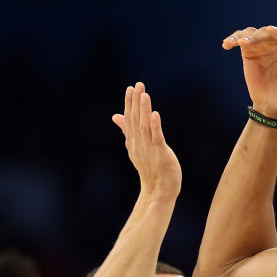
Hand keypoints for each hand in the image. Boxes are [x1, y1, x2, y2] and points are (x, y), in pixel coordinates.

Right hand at [112, 82, 180, 196]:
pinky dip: (155, 127)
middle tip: (137, 85)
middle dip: (136, 102)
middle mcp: (139, 144)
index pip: (130, 119)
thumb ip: (127, 130)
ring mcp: (149, 149)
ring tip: (145, 95)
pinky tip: (155, 115)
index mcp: (133, 141)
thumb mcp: (136, 147)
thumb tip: (116, 115)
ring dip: (144, 110)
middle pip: (136, 120)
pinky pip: (157, 139)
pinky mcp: (161, 155)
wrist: (158, 191)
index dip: (130, 103)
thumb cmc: (149, 168)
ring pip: (145, 127)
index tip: (131, 88)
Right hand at [222, 25, 276, 118]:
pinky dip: (234, 39)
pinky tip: (227, 45)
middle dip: (259, 35)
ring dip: (244, 36)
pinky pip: (241, 39)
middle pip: (268, 32)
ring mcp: (264, 45)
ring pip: (253, 33)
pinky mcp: (250, 50)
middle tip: (248, 42)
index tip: (273, 31)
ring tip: (237, 44)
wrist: (272, 104)